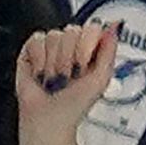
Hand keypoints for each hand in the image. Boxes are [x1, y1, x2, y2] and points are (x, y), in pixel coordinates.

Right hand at [13, 22, 119, 144]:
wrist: (49, 117)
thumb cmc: (75, 104)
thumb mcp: (101, 79)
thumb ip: (109, 52)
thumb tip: (114, 27)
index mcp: (91, 52)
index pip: (92, 28)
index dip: (86, 45)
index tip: (84, 63)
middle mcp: (72, 47)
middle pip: (71, 30)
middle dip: (70, 57)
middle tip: (69, 75)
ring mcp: (51, 47)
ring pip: (54, 35)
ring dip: (54, 62)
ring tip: (55, 77)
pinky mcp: (31, 50)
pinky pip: (36, 39)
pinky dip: (39, 59)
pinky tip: (41, 73)